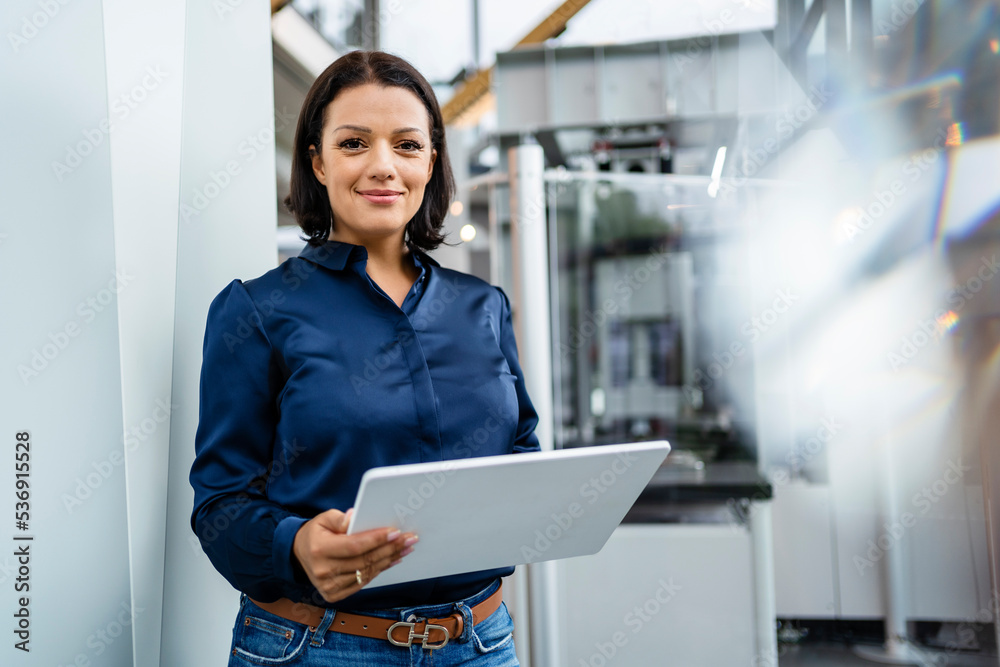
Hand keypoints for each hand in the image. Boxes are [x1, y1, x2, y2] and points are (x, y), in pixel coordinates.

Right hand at [292, 508, 416, 603]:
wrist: (298, 554)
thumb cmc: (315, 533)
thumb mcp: (324, 519)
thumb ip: (340, 518)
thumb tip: (356, 517)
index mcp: (320, 549)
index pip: (354, 545)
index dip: (377, 539)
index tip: (396, 532)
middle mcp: (323, 571)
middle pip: (364, 560)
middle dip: (390, 548)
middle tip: (409, 539)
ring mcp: (328, 586)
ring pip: (367, 573)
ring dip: (389, 560)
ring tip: (405, 548)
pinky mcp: (334, 595)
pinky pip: (363, 582)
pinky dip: (379, 571)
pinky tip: (392, 560)